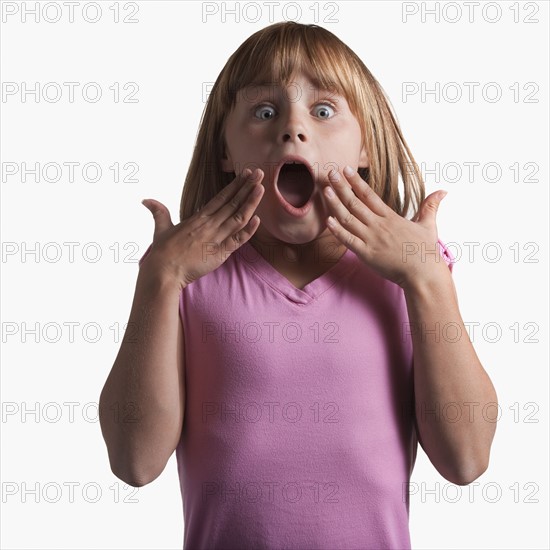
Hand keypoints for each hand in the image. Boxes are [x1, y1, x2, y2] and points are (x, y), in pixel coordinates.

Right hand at [139, 168, 264, 289]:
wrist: (164, 271)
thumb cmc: (162, 253)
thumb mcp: (161, 229)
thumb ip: (159, 212)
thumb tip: (146, 200)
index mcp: (198, 218)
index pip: (220, 197)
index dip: (235, 185)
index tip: (245, 174)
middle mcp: (209, 225)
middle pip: (232, 203)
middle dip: (247, 188)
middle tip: (260, 173)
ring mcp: (215, 239)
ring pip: (237, 218)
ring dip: (251, 203)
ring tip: (261, 189)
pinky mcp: (219, 253)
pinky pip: (237, 240)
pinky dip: (248, 231)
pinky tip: (258, 219)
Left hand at [323, 165, 448, 290]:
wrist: (423, 274)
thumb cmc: (425, 252)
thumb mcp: (428, 225)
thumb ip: (430, 206)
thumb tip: (443, 191)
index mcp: (390, 217)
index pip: (369, 195)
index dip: (356, 182)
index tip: (346, 170)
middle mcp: (379, 225)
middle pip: (355, 203)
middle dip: (341, 187)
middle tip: (330, 173)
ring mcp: (371, 239)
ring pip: (349, 219)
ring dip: (335, 204)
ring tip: (325, 190)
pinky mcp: (367, 254)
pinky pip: (348, 240)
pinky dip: (337, 230)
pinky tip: (328, 220)